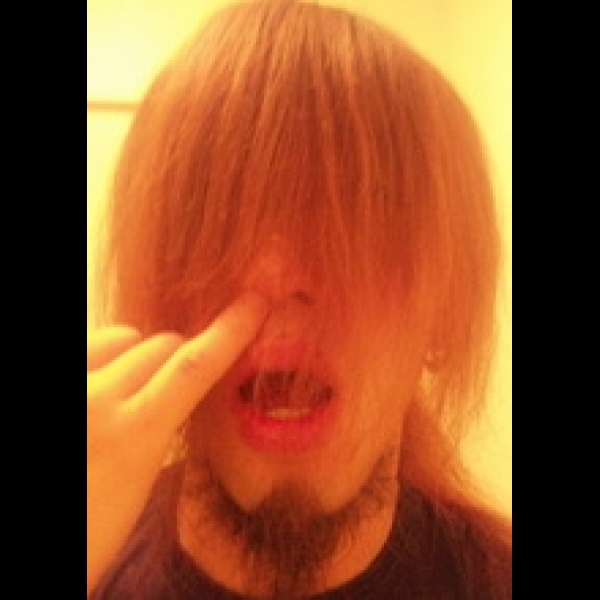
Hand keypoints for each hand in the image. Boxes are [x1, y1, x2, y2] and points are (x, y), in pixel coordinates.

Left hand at [87, 292, 269, 594]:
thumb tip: (183, 383)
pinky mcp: (59, 373)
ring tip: (124, 390)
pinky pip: (93, 342)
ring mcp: (72, 384)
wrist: (18, 549)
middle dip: (179, 359)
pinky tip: (99, 384)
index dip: (232, 330)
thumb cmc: (90, 530)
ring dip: (138, 354)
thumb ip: (162, 426)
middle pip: (165, 346)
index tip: (256, 303)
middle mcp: (94, 400)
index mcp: (131, 438)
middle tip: (169, 390)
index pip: (194, 368)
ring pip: (127, 337)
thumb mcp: (140, 483)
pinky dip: (104, 353)